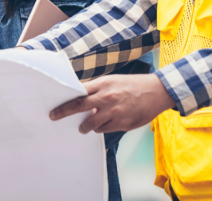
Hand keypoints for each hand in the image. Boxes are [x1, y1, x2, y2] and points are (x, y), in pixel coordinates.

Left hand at [50, 74, 174, 133]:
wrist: (156, 92)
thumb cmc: (133, 85)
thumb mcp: (113, 81)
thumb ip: (97, 89)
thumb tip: (81, 96)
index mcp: (103, 84)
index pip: (78, 94)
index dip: (65, 102)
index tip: (54, 109)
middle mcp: (106, 98)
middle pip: (79, 107)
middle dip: (64, 113)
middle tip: (55, 117)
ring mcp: (114, 112)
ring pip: (91, 123)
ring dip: (85, 126)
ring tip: (84, 126)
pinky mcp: (122, 124)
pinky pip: (104, 129)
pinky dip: (101, 128)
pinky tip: (104, 124)